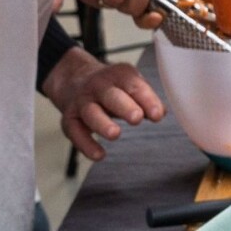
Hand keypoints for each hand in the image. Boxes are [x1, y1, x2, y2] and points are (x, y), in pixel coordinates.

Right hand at [42, 46, 164, 162]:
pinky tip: (99, 155)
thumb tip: (161, 112)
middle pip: (110, 95)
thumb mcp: (130, 85)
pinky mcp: (70, 118)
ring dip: (102, 124)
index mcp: (118, 75)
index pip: (134, 85)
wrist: (74, 79)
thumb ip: (146, 99)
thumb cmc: (112, 87)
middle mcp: (98, 86)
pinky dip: (86, 144)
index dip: (147, 99)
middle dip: (124, 106)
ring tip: (115, 134)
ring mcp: (82, 101)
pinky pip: (75, 131)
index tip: (157, 115)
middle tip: (137, 117)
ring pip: (90, 112)